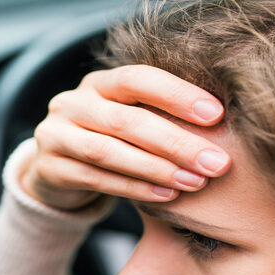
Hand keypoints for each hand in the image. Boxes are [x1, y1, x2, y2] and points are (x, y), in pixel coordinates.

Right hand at [23, 64, 230, 209]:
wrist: (55, 169)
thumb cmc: (110, 141)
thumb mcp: (129, 118)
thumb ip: (160, 115)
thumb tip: (224, 124)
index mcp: (98, 83)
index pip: (137, 78)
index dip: (177, 94)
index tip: (217, 115)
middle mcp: (72, 103)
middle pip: (126, 120)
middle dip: (177, 142)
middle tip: (218, 162)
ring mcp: (55, 135)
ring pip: (108, 152)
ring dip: (156, 168)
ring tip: (195, 182)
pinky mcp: (49, 169)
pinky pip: (96, 179)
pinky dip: (134, 189)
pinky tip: (166, 196)